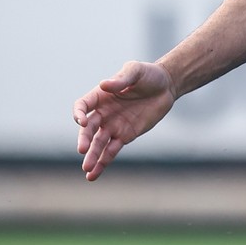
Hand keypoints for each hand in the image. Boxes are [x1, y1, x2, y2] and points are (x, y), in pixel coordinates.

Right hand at [73, 61, 175, 180]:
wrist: (166, 86)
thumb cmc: (148, 74)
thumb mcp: (135, 71)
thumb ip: (121, 79)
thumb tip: (104, 85)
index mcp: (100, 96)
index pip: (83, 105)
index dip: (79, 113)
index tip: (82, 121)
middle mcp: (103, 112)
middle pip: (89, 128)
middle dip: (84, 139)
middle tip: (82, 150)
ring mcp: (113, 126)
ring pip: (99, 143)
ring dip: (92, 156)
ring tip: (86, 168)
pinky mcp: (125, 136)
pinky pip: (111, 150)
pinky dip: (103, 162)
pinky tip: (94, 174)